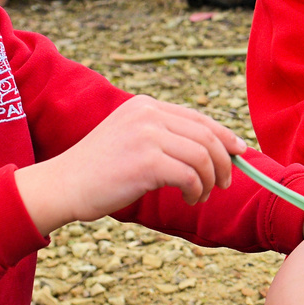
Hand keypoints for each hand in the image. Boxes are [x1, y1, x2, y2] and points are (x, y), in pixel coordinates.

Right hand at [16, 95, 241, 233]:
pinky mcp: (147, 162)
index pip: (198, 117)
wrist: (63, 185)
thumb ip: (164, 135)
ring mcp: (147, 136)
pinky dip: (196, 191)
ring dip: (209, 181)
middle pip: (207, 136)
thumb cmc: (99, 169)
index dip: (224, 135)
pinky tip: (189, 199)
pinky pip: (190, 176)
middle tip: (224, 183)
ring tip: (201, 195)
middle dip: (223, 162)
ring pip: (203, 157)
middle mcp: (148, 114)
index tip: (240, 151)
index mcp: (145, 105)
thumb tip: (212, 149)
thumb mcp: (131, 138)